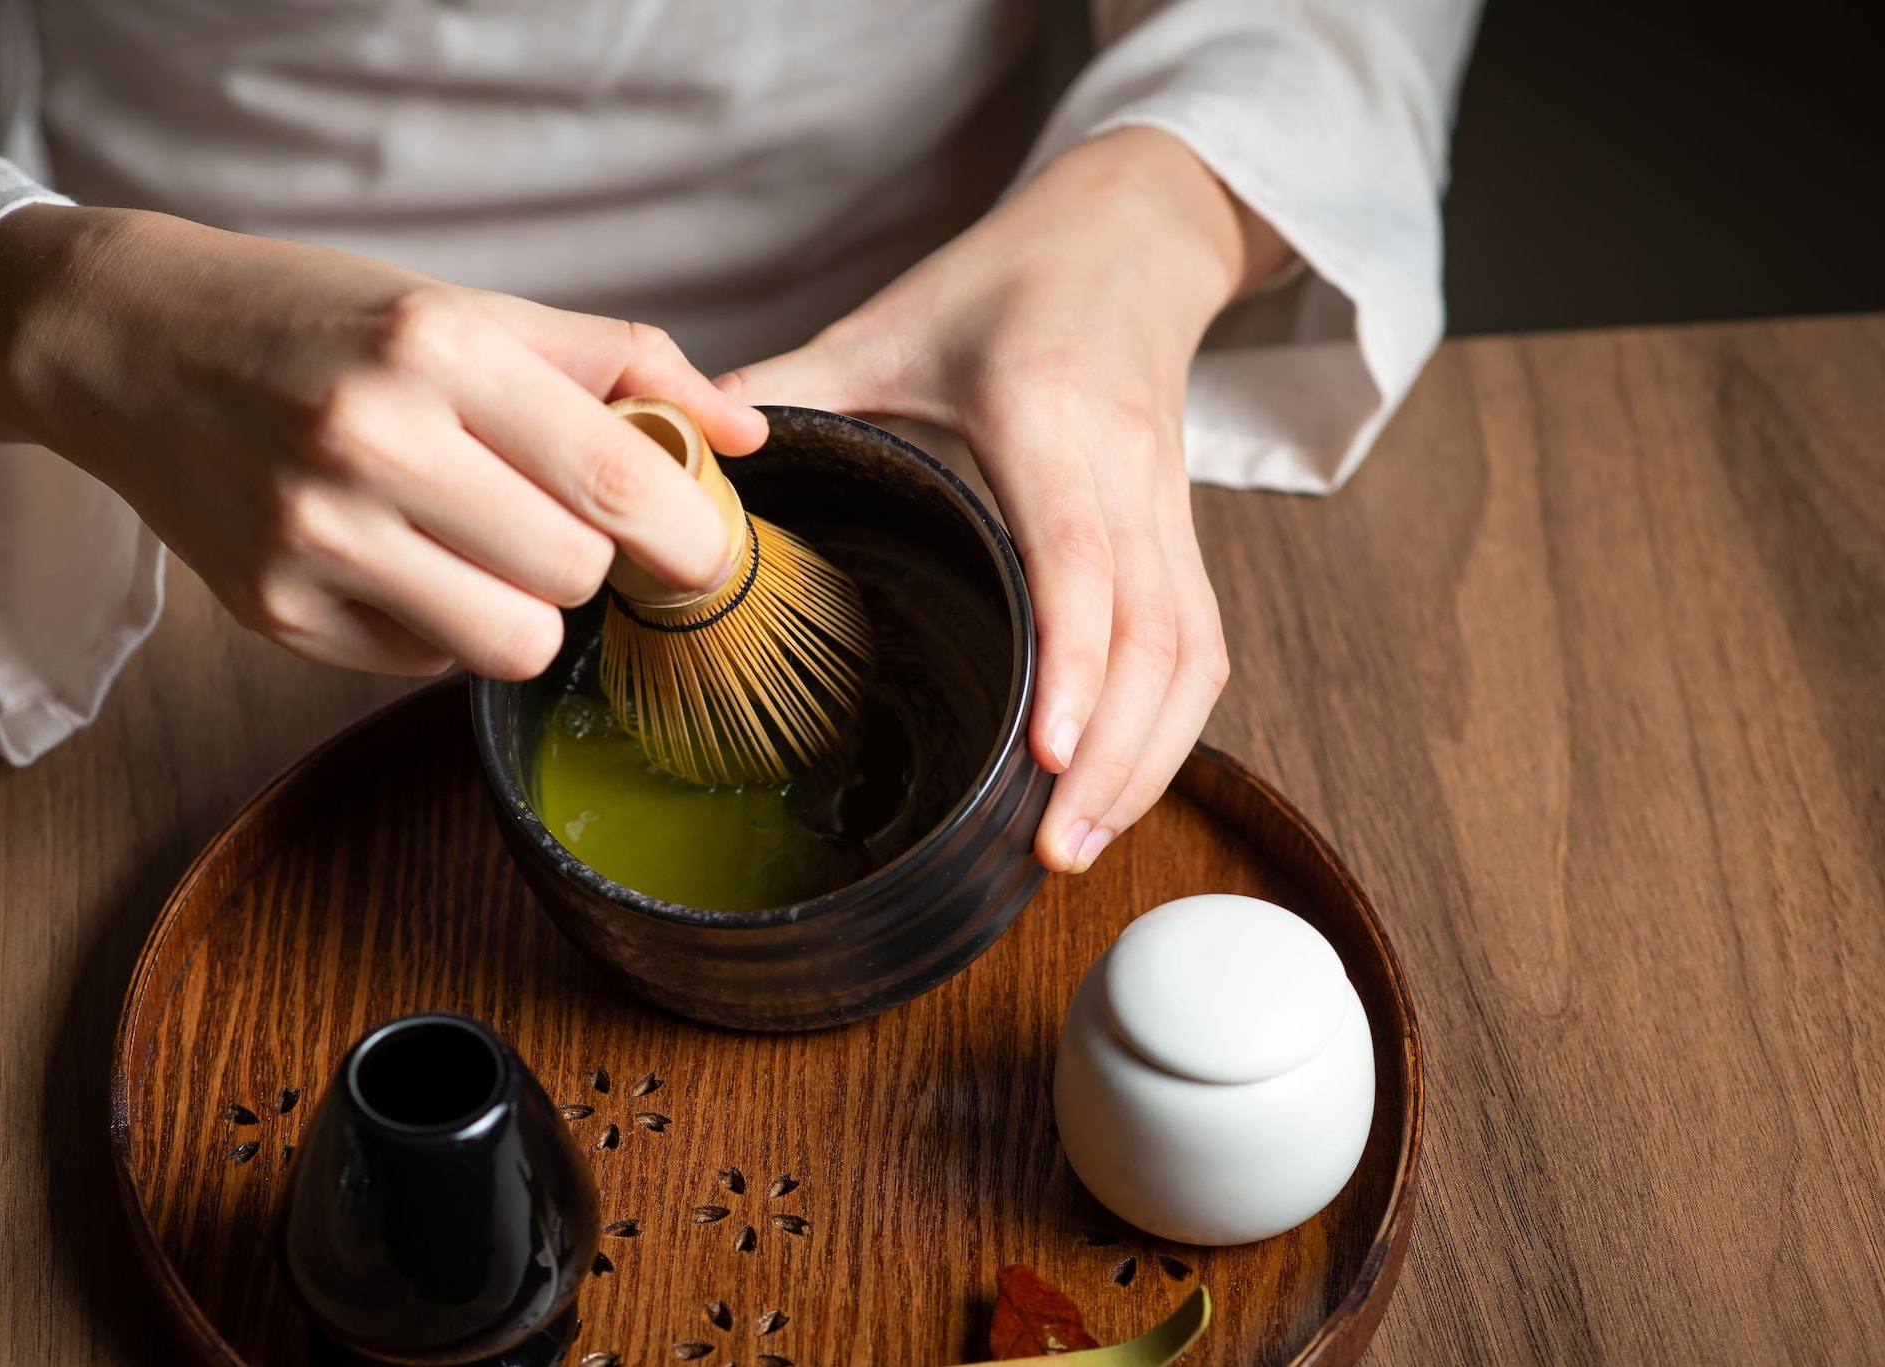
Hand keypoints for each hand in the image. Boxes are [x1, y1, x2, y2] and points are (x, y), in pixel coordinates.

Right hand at [0, 205, 767, 678]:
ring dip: (525, 608)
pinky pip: (429, 664)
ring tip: (481, 546)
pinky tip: (395, 558)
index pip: (612, 476)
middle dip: (589, 557)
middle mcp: (369, 444)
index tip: (706, 549)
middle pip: (575, 574)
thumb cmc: (317, 321)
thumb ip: (619, 364)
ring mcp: (312, 539)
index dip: (686, 532)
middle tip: (550, 517)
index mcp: (434, 350)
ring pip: (514, 643)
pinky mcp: (274, 614)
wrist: (128, 343)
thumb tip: (745, 434)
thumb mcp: (468, 309)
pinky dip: (438, 624)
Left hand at [722, 127, 1288, 871]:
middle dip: (1117, 756)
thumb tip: (683, 466)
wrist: (1133, 233)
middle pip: (1156, 634)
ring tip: (1081, 845)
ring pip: (1194, 654)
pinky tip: (1118, 786)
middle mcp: (1124, 468)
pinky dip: (1169, 729)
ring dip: (1152, 759)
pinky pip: (1200, 647)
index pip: (1077, 553)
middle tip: (1053, 851)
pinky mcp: (1185, 534)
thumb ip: (786, 390)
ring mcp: (1168, 505)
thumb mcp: (885, 322)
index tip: (1046, 757)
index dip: (1072, 660)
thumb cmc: (1006, 280)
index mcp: (1045, 412)